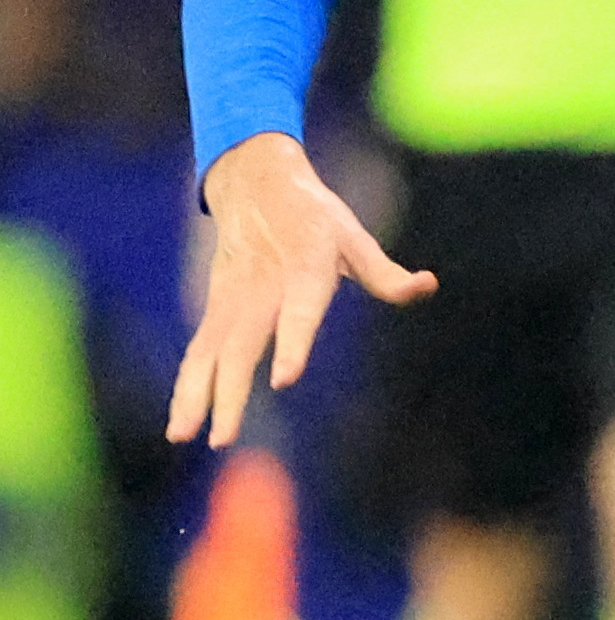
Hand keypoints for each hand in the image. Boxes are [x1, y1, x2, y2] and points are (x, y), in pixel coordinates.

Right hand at [167, 132, 433, 447]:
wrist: (253, 181)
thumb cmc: (315, 217)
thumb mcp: (355, 237)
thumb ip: (386, 274)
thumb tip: (428, 285)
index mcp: (304, 271)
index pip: (300, 314)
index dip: (292, 346)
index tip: (283, 380)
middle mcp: (262, 289)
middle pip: (242, 347)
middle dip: (230, 394)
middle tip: (223, 438)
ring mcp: (232, 299)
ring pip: (209, 353)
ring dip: (194, 396)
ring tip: (182, 437)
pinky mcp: (214, 305)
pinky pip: (199, 350)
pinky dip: (188, 384)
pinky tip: (182, 423)